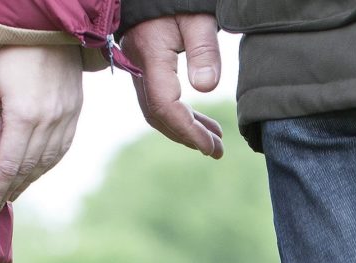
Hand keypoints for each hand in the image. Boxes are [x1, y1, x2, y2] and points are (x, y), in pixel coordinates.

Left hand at [0, 43, 84, 217]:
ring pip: (46, 163)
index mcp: (24, 115)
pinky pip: (60, 151)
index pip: (7, 166)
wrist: (47, 29)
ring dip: (28, 181)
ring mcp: (66, 120)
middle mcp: (49, 123)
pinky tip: (33, 171)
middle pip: (28, 169)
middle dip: (10, 190)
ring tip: (12, 191)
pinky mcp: (74, 115)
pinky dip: (45, 166)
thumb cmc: (8, 52)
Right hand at [125, 14, 226, 158]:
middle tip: (217, 150)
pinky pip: (156, 99)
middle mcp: (138, 66)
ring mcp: (137, 67)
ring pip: (156, 110)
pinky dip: (177, 114)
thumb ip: (204, 50)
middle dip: (187, 136)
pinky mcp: (143, 66)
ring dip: (184, 128)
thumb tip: (206, 87)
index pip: (165, 106)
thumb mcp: (198, 18)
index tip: (211, 146)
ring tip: (214, 140)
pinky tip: (200, 121)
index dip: (188, 131)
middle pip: (158, 114)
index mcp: (150, 55)